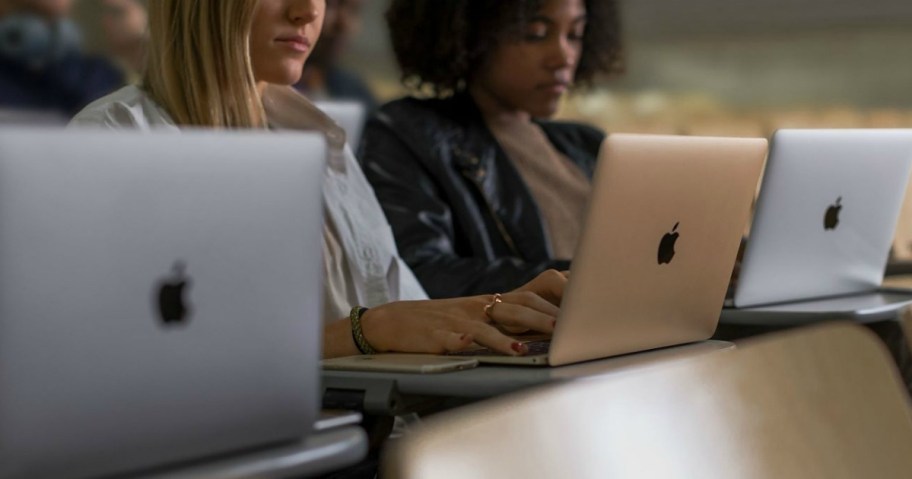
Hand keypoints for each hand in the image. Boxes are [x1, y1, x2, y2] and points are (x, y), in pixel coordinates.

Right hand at [359, 270, 567, 355]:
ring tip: (525, 349)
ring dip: (507, 337)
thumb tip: (544, 328)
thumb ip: (507, 319)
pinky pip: (455, 339)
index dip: (553, 304)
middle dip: (541, 319)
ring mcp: (457, 322)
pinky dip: (468, 343)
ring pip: (488, 326)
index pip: (528, 298)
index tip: (577, 313)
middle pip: (515, 309)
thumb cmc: (440, 322)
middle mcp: (477, 309)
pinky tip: (475, 346)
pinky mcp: (438, 337)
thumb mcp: (475, 315)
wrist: (394, 322)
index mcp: (489, 303)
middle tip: (564, 330)